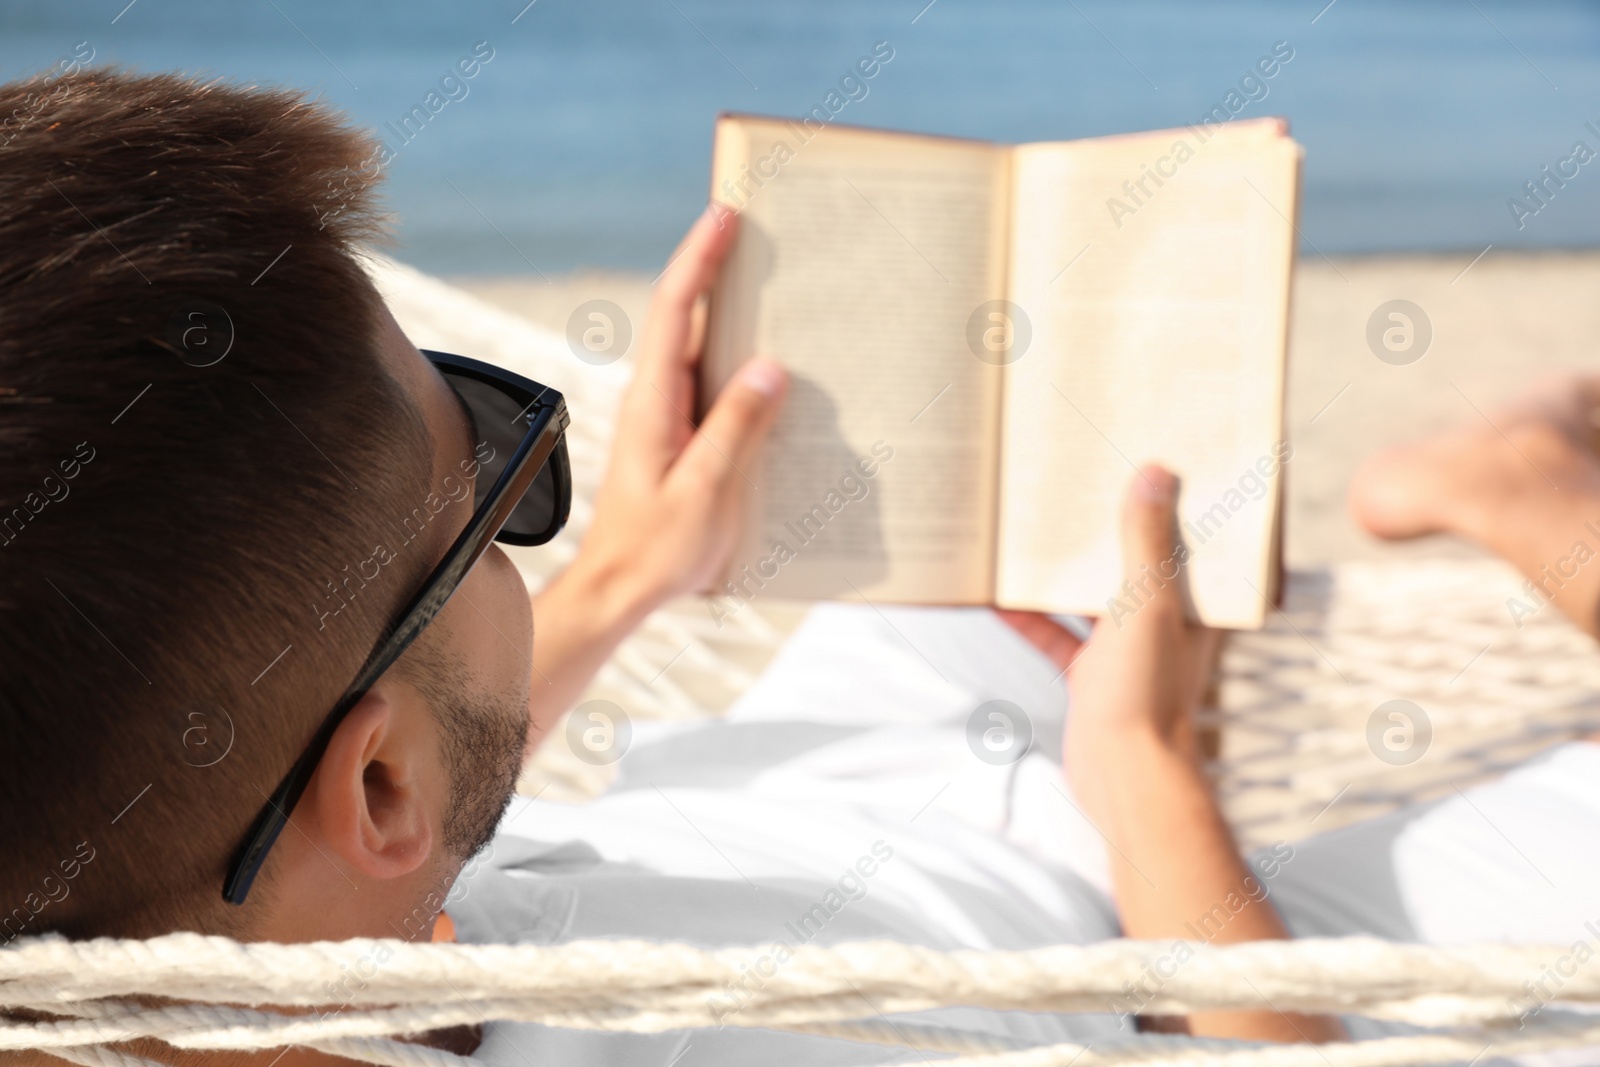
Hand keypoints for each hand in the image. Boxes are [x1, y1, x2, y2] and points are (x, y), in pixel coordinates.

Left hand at [572, 205, 787, 613]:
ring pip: (698, 345)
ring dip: (728, 307)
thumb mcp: (703, 492)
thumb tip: (770, 367)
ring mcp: (667, 416)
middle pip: (685, 314)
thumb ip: (734, 430)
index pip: (676, 311)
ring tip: (772, 276)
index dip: (700, 258)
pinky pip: (711, 382)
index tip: (725, 215)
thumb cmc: (656, 550)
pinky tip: (772, 359)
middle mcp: (656, 398)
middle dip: (716, 265)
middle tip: (756, 226)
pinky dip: (736, 355)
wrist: (619, 590)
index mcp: (655, 402)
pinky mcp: (680, 436)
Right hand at [998, 465, 1220, 767]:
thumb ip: (1145, 542)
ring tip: (1026, 527)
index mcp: (1193, 604)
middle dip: (1101, 526)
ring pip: (1087, 595)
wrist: (1124, 778)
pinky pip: (1054, 634)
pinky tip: (994, 595)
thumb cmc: (1147, 696)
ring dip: (1058, 569)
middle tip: (1072, 480)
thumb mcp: (1146, 606)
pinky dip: (1027, 617)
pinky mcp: (1088, 675)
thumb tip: (1155, 474)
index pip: (1185, 538)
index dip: (1167, 500)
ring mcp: (1123, 649)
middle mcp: (1162, 623)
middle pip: (1130, 561)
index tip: (1142, 458)